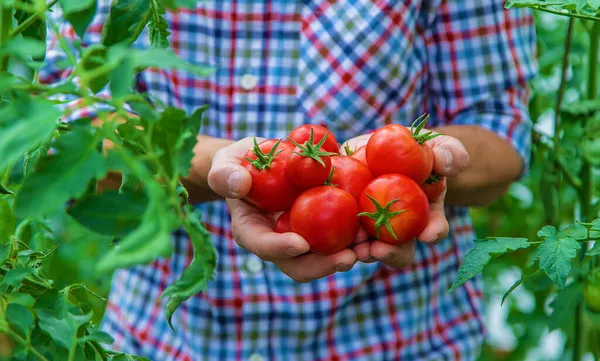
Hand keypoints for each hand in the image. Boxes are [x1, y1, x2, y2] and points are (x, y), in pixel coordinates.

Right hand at [206, 137, 356, 281]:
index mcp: (252, 231)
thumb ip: (224, 173)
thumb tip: (239, 183)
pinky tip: (377, 229)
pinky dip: (359, 238)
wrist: (262, 164)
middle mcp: (279, 243)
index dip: (280, 248)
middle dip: (324, 265)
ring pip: (326, 258)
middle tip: (348, 257)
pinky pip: (342, 239)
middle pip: (300, 265)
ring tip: (371, 247)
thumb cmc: (239, 164)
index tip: (300, 243)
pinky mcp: (323, 230)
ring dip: (349, 256)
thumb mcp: (225, 163)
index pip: (263, 246)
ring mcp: (303, 238)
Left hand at [343, 129, 469, 268]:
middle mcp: (399, 230)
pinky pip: (342, 236)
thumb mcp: (435, 145)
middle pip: (398, 251)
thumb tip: (447, 162)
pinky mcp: (346, 221)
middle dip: (390, 254)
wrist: (380, 149)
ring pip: (368, 250)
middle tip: (378, 250)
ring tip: (354, 247)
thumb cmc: (415, 149)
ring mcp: (372, 229)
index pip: (434, 230)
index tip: (428, 235)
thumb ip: (448, 151)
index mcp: (425, 215)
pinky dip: (338, 239)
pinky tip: (331, 236)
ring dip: (361, 252)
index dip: (434, 233)